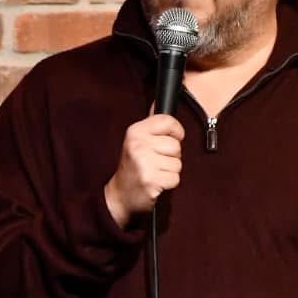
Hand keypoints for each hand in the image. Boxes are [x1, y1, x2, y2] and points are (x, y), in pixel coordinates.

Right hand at [104, 114, 183, 228]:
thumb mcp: (136, 141)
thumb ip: (151, 125)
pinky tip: (157, 182)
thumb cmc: (132, 167)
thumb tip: (157, 103)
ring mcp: (144, 163)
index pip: (168, 121)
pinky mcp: (151, 181)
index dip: (175, 131)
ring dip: (170, 171)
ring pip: (178, 163)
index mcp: (135, 132)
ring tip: (155, 172)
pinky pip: (175, 178)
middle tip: (156, 162)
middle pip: (176, 145)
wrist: (119, 195)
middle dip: (171, 156)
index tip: (171, 138)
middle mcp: (138, 145)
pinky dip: (169, 183)